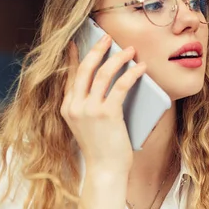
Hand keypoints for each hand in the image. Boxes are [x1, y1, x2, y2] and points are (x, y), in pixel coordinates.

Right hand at [61, 34, 146, 176]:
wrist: (105, 171)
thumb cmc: (103, 150)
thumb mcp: (89, 125)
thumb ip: (91, 106)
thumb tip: (109, 84)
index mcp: (67, 108)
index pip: (70, 76)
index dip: (75, 57)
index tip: (78, 42)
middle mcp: (74, 106)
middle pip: (85, 69)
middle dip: (97, 49)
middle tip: (108, 37)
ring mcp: (89, 110)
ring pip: (102, 74)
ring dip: (118, 58)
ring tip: (130, 50)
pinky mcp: (106, 114)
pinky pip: (121, 86)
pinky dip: (132, 74)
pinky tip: (141, 68)